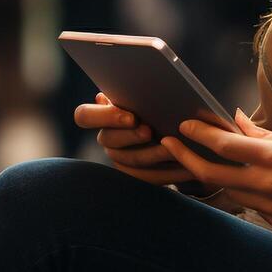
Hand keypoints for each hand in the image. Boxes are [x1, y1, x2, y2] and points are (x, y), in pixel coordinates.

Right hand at [74, 92, 196, 185]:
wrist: (178, 131)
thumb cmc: (159, 105)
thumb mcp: (151, 96)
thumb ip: (138, 92)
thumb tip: (122, 92)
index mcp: (103, 115)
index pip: (84, 116)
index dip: (105, 117)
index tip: (131, 116)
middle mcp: (107, 137)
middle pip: (108, 139)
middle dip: (131, 136)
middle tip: (150, 131)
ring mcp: (119, 157)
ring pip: (129, 160)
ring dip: (153, 154)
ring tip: (175, 149)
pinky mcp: (136, 176)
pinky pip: (147, 178)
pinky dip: (169, 173)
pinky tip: (187, 166)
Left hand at [159, 109, 271, 231]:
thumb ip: (258, 133)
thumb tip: (231, 120)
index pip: (223, 145)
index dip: (198, 135)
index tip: (183, 127)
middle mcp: (268, 183)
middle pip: (212, 175)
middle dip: (186, 158)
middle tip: (169, 145)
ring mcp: (271, 206)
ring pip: (230, 191)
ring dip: (220, 177)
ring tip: (214, 162)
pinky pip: (252, 205)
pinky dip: (249, 192)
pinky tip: (259, 184)